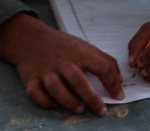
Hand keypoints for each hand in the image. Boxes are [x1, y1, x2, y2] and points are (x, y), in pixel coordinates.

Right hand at [0, 15, 123, 115]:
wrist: (32, 39)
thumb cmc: (63, 46)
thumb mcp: (85, 47)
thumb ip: (104, 61)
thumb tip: (119, 83)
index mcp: (79, 53)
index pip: (101, 66)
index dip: (112, 82)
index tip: (118, 95)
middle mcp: (63, 62)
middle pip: (78, 80)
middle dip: (91, 97)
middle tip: (101, 110)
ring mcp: (46, 71)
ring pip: (56, 89)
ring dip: (69, 101)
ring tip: (80, 108)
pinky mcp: (31, 80)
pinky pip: (36, 94)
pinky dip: (45, 102)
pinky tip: (55, 103)